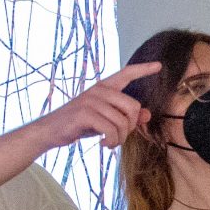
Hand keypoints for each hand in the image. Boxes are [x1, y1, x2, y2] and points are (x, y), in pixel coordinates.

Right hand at [37, 60, 159, 150]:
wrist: (50, 131)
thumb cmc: (80, 124)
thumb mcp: (105, 119)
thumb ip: (125, 116)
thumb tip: (147, 114)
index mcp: (104, 87)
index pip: (126, 73)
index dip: (143, 69)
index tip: (159, 65)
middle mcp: (99, 90)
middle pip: (133, 107)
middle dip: (130, 127)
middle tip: (118, 137)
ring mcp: (91, 100)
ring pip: (122, 122)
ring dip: (119, 138)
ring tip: (110, 143)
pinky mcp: (85, 113)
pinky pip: (111, 130)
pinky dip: (111, 142)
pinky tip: (103, 144)